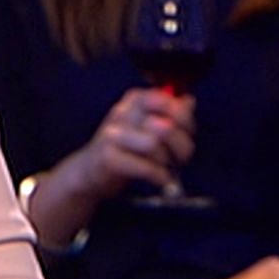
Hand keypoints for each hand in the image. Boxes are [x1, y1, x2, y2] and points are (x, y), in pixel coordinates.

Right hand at [60, 88, 195, 201]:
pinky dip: (159, 176)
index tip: (187, 132)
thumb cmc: (124, 148)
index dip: (184, 118)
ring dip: (167, 162)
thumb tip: (188, 101)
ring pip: (154, 145)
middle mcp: (121, 112)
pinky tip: (159, 178)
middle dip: (182, 146)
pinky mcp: (108, 158)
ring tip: (165, 168)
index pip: (166, 100)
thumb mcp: (145, 125)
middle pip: (165, 125)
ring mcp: (112, 134)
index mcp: (133, 100)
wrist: (89, 171)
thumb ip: (168, 112)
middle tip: (181, 157)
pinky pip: (145, 167)